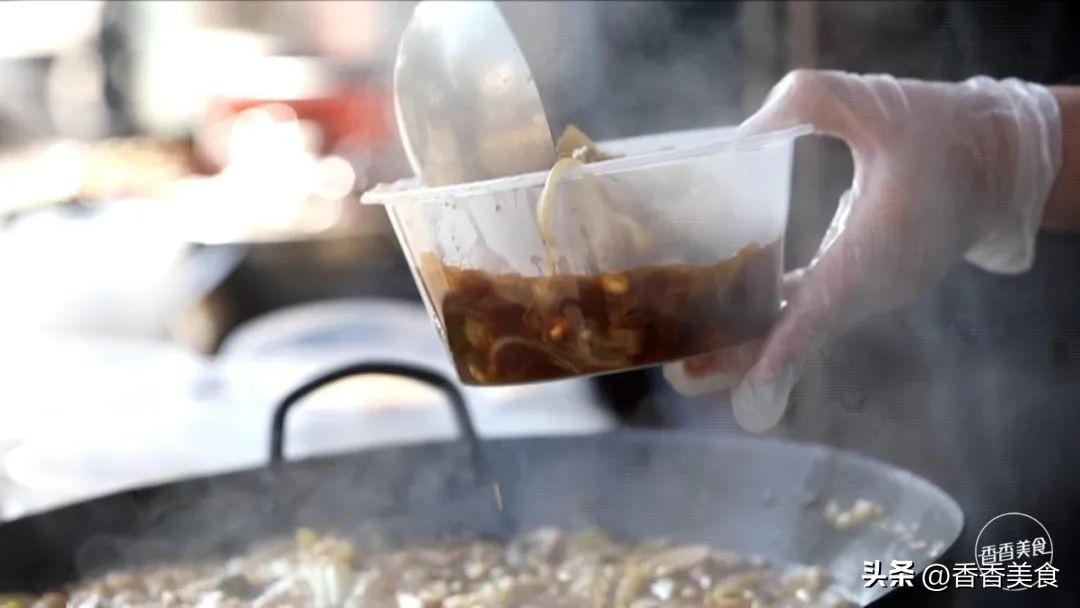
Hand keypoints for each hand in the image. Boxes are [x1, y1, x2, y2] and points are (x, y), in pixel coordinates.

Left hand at [664, 70, 1061, 431]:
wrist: (998, 161)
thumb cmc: (934, 125)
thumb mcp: (868, 98)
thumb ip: (804, 103)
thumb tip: (734, 142)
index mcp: (887, 237)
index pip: (830, 302)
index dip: (787, 347)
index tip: (753, 392)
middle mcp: (880, 279)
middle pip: (806, 330)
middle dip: (748, 358)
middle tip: (684, 375)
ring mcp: (873, 290)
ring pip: (806, 327)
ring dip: (751, 347)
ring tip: (688, 366)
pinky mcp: (863, 285)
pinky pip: (812, 311)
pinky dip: (771, 325)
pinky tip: (723, 329)